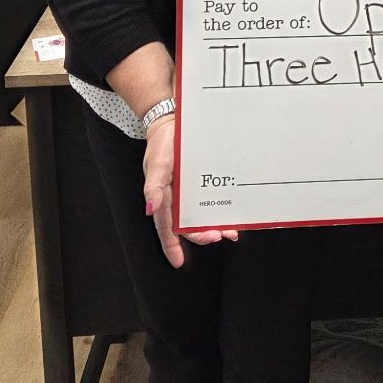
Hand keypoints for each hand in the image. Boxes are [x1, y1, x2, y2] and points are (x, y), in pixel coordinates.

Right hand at [142, 113, 236, 268]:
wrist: (172, 121)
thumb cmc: (161, 144)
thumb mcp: (156, 163)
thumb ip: (153, 186)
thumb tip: (151, 208)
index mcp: (163, 197)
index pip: (166, 227)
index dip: (171, 246)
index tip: (178, 261)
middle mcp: (177, 197)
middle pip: (188, 224)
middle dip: (202, 234)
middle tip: (219, 236)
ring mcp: (189, 190)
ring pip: (202, 215)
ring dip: (215, 225)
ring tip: (230, 230)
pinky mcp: (201, 181)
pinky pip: (211, 199)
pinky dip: (219, 208)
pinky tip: (231, 212)